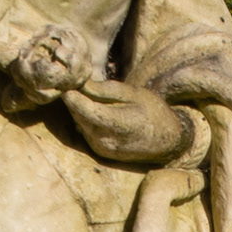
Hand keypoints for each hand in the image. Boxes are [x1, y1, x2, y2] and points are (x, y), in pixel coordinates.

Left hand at [60, 78, 193, 166]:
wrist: (167, 142)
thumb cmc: (153, 112)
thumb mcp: (135, 94)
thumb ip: (107, 90)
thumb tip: (83, 82)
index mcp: (119, 124)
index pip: (87, 110)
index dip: (73, 96)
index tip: (64, 82)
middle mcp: (107, 140)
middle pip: (79, 116)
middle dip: (73, 98)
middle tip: (70, 80)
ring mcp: (102, 149)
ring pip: (80, 123)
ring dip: (78, 108)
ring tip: (82, 91)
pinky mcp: (99, 152)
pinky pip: (85, 131)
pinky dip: (85, 118)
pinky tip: (93, 108)